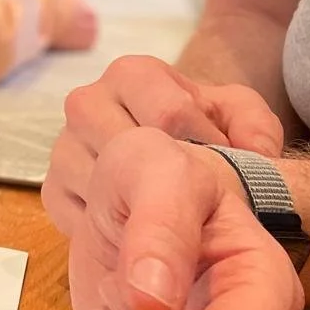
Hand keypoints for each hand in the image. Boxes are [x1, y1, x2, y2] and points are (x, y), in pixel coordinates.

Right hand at [43, 57, 282, 237]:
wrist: (167, 146)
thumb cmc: (205, 127)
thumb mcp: (241, 116)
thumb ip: (256, 126)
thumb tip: (255, 155)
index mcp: (132, 74)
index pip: (169, 115)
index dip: (207, 150)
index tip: (225, 169)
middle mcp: (86, 104)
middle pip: (127, 151)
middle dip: (171, 183)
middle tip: (201, 201)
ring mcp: (64, 148)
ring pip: (100, 189)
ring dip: (139, 211)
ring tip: (172, 218)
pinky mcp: (53, 190)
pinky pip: (79, 220)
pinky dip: (113, 235)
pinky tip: (141, 232)